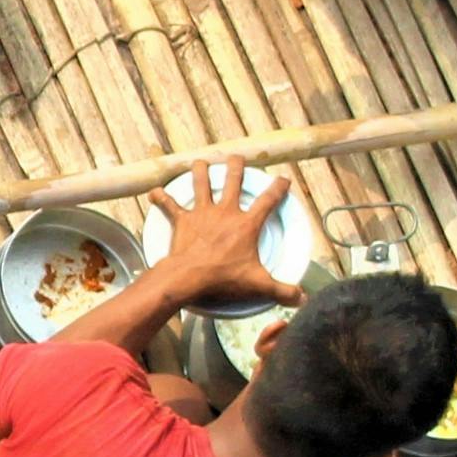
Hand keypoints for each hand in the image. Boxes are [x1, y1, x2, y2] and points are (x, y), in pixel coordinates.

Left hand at [149, 162, 297, 304]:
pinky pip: (170, 206)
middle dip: (236, 167)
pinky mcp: (183, 221)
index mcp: (246, 224)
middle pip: (233, 183)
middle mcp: (226, 213)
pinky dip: (161, 198)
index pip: (268, 201)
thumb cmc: (224, 278)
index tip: (283, 179)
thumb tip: (302, 299)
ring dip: (200, 172)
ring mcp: (203, 214)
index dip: (277, 189)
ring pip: (202, 185)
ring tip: (199, 163)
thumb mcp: (258, 284)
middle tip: (235, 157)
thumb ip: (282, 290)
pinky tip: (153, 192)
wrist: (190, 277)